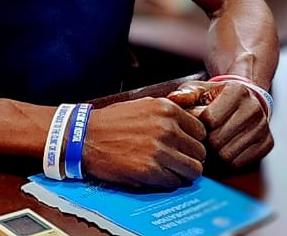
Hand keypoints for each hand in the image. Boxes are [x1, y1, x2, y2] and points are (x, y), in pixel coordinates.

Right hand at [80, 97, 206, 189]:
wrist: (85, 137)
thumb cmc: (113, 121)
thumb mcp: (145, 104)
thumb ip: (170, 112)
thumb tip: (192, 125)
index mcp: (168, 109)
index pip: (201, 131)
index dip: (193, 141)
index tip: (184, 146)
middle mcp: (167, 128)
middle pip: (200, 152)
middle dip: (190, 158)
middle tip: (178, 161)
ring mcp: (159, 150)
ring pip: (192, 170)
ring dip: (183, 172)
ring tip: (169, 170)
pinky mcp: (149, 170)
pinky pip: (174, 182)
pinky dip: (168, 182)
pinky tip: (155, 175)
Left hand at [166, 81, 273, 168]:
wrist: (245, 101)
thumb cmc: (217, 97)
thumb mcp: (200, 90)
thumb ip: (185, 94)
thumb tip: (172, 99)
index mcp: (238, 92)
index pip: (209, 120)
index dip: (198, 125)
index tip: (197, 122)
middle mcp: (254, 109)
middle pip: (218, 140)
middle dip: (206, 141)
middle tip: (203, 136)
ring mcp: (263, 128)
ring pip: (228, 155)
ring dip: (215, 154)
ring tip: (212, 142)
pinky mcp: (267, 144)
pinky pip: (239, 164)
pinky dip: (228, 161)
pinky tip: (224, 148)